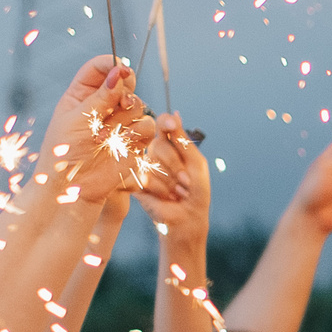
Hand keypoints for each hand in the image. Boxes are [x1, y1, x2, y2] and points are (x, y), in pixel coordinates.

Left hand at [37, 57, 156, 206]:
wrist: (72, 187)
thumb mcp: (77, 119)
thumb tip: (119, 72)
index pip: (100, 68)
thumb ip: (101, 96)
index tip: (121, 69)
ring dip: (125, 120)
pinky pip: (148, 127)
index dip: (112, 66)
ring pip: (140, 106)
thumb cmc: (63, 153)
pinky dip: (137, 134)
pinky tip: (121, 144)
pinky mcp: (134, 141)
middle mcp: (103, 106)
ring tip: (106, 137)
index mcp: (82, 95)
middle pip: (125, 85)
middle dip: (123, 96)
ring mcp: (120, 123)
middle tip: (117, 106)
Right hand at [143, 113, 210, 246]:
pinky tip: (167, 197)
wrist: (187, 218)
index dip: (165, 122)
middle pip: (159, 144)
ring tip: (178, 192)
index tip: (171, 124)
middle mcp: (154, 152)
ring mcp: (143, 166)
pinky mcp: (136, 182)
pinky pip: (146, 177)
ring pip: (152, 161)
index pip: (163, 124)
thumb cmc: (196, 192)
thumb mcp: (196, 164)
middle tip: (186, 181)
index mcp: (170, 144)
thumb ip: (184, 141)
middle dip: (176, 164)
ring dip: (171, 180)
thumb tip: (175, 113)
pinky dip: (162, 189)